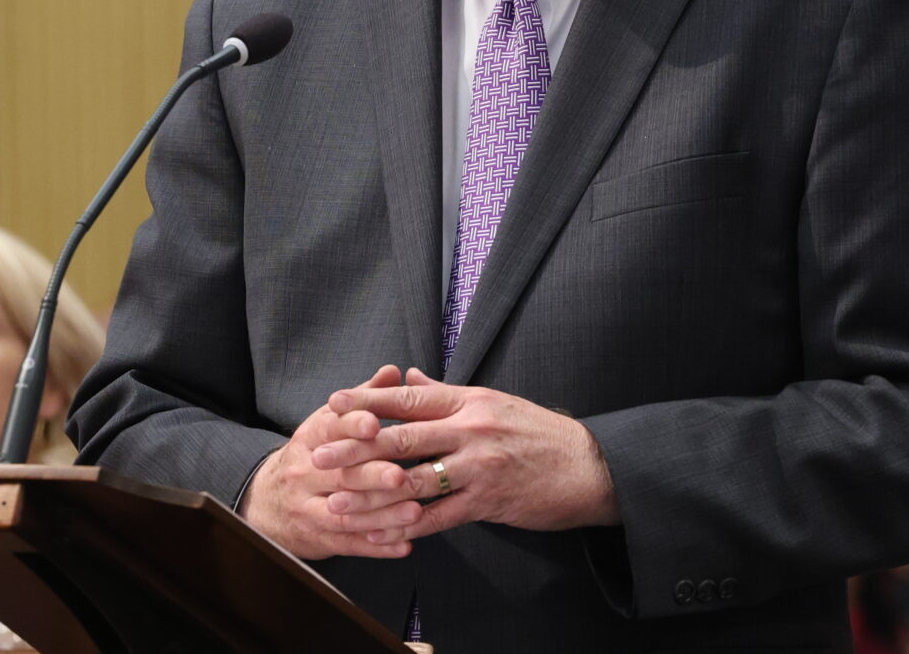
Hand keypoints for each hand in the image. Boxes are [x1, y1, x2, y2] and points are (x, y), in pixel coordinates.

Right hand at [240, 365, 426, 559]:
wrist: (268, 503)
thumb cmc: (312, 456)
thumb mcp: (328, 423)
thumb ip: (362, 399)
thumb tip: (393, 371)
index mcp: (309, 439)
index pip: (329, 430)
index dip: (352, 427)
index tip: (376, 424)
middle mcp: (304, 473)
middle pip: (339, 474)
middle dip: (371, 475)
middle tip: (401, 475)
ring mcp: (308, 508)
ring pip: (345, 513)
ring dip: (382, 515)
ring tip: (415, 512)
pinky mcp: (319, 538)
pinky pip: (349, 544)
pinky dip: (377, 547)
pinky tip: (404, 545)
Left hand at [313, 368, 617, 540]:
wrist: (589, 467)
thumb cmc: (537, 432)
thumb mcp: (492, 401)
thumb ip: (444, 392)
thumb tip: (405, 375)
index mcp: (468, 401)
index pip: (408, 397)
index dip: (367, 401)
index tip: (332, 404)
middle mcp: (470, 429)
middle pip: (402, 437)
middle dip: (355, 448)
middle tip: (319, 455)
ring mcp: (478, 467)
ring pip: (413, 481)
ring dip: (371, 493)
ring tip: (338, 501)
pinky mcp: (488, 502)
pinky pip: (439, 517)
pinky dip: (408, 526)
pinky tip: (382, 533)